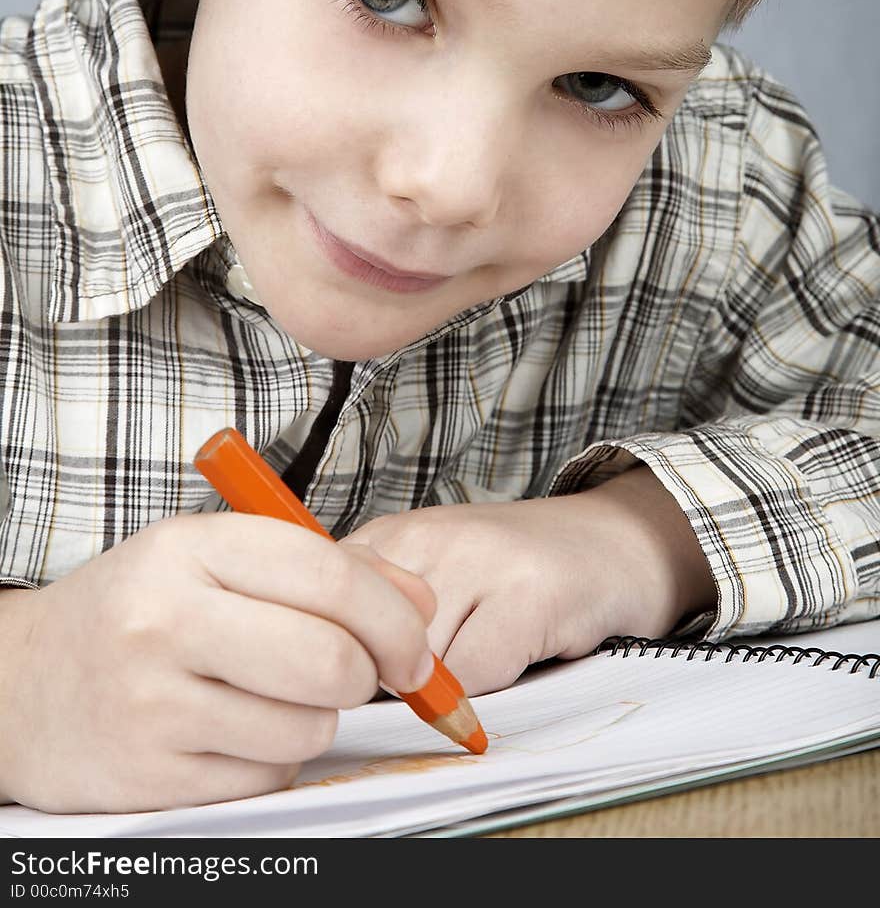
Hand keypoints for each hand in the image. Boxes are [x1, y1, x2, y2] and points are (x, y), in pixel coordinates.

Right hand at [0, 513, 435, 812]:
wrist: (22, 684)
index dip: (394, 614)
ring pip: (307, 728)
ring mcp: (154, 705)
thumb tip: (419, 604)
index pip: (327, 575)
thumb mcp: (213, 556)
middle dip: (369, 673)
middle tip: (358, 670)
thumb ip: (325, 567)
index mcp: (189, 548)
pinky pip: (267, 778)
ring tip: (272, 694)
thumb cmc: (136, 609)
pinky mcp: (152, 778)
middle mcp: (166, 622)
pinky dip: (273, 759)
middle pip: (330, 661)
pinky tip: (233, 729)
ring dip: (315, 718)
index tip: (414, 640)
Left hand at [345, 465, 715, 695]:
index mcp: (390, 536)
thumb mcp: (431, 574)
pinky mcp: (529, 593)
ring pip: (418, 664)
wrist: (613, 541)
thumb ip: (376, 616)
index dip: (345, 660)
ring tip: (483, 650)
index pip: (326, 613)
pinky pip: (476, 673)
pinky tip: (519, 651)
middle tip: (438, 671)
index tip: (372, 676)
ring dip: (446, 685)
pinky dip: (491, 686)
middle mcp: (427, 538)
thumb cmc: (513, 572)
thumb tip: (331, 686)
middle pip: (368, 645)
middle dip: (393, 681)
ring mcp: (479, 560)